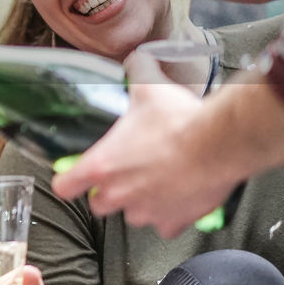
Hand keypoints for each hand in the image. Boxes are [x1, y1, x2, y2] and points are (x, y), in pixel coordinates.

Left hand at [52, 51, 240, 237]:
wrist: (218, 144)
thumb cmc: (179, 120)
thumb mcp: (149, 88)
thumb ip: (136, 71)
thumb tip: (136, 58)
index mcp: (101, 165)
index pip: (65, 186)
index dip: (69, 180)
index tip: (74, 176)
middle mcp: (118, 193)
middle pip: (98, 204)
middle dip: (108, 192)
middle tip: (124, 175)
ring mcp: (145, 210)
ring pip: (131, 216)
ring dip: (139, 203)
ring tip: (154, 183)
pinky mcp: (173, 221)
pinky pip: (163, 226)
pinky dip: (168, 216)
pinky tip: (177, 198)